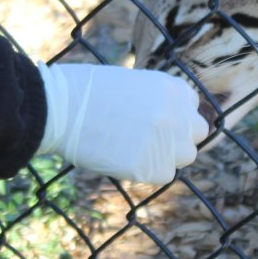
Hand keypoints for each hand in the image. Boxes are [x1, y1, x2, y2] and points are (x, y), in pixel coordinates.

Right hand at [35, 62, 207, 182]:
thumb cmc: (87, 91)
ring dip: (166, 155)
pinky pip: (162, 175)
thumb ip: (157, 100)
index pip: (192, 108)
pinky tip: (125, 159)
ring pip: (184, 157)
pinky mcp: (148, 166)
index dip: (176, 117)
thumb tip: (166, 120)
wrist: (61, 107)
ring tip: (136, 149)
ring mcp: (165, 142)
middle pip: (196, 134)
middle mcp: (176, 114)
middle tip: (152, 140)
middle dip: (178, 138)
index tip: (158, 122)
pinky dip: (148, 170)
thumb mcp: (132, 83)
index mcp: (172, 89)